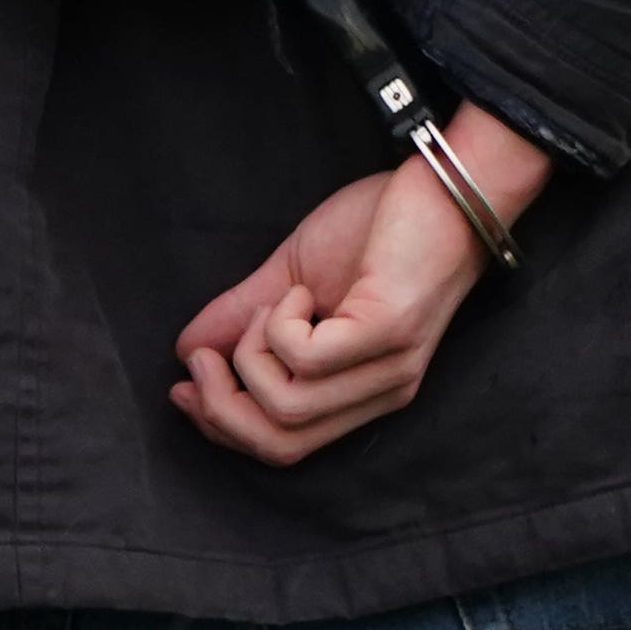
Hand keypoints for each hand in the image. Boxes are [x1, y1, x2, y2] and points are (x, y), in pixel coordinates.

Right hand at [171, 109, 552, 464]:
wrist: (447, 183)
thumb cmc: (383, 225)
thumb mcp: (296, 276)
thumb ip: (245, 315)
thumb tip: (186, 348)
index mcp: (364, 391)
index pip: (286, 446)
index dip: (224, 428)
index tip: (183, 388)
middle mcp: (382, 393)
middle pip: (282, 445)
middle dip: (221, 410)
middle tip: (200, 360)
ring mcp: (389, 367)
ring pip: (288, 407)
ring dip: (252, 355)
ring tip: (268, 307)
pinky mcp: (389, 332)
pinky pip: (307, 359)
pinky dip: (281, 326)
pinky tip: (300, 292)